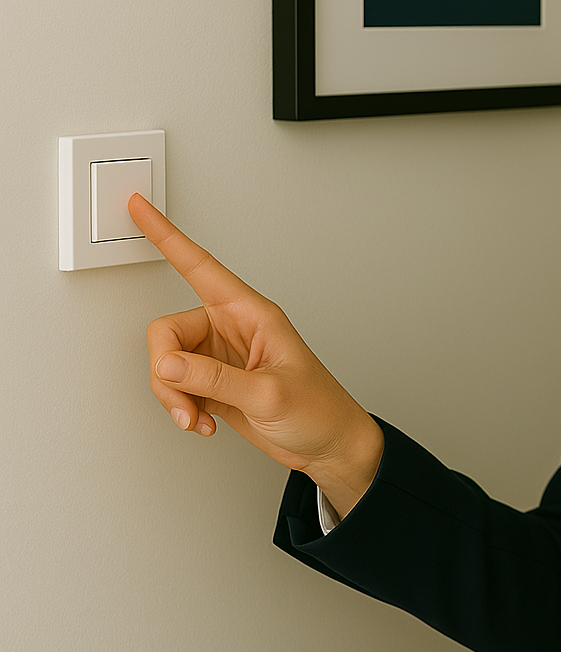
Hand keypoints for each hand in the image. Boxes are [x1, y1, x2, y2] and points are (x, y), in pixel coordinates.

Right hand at [133, 193, 383, 517]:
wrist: (329, 444)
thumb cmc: (318, 409)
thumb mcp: (268, 393)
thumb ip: (215, 378)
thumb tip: (168, 364)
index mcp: (251, 313)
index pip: (199, 266)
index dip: (167, 236)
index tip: (139, 207)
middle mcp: (232, 328)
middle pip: (167, 332)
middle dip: (166, 372)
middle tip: (186, 402)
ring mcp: (220, 356)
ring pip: (167, 363)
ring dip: (174, 396)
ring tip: (199, 418)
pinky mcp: (214, 381)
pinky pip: (176, 386)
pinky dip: (182, 407)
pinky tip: (205, 422)